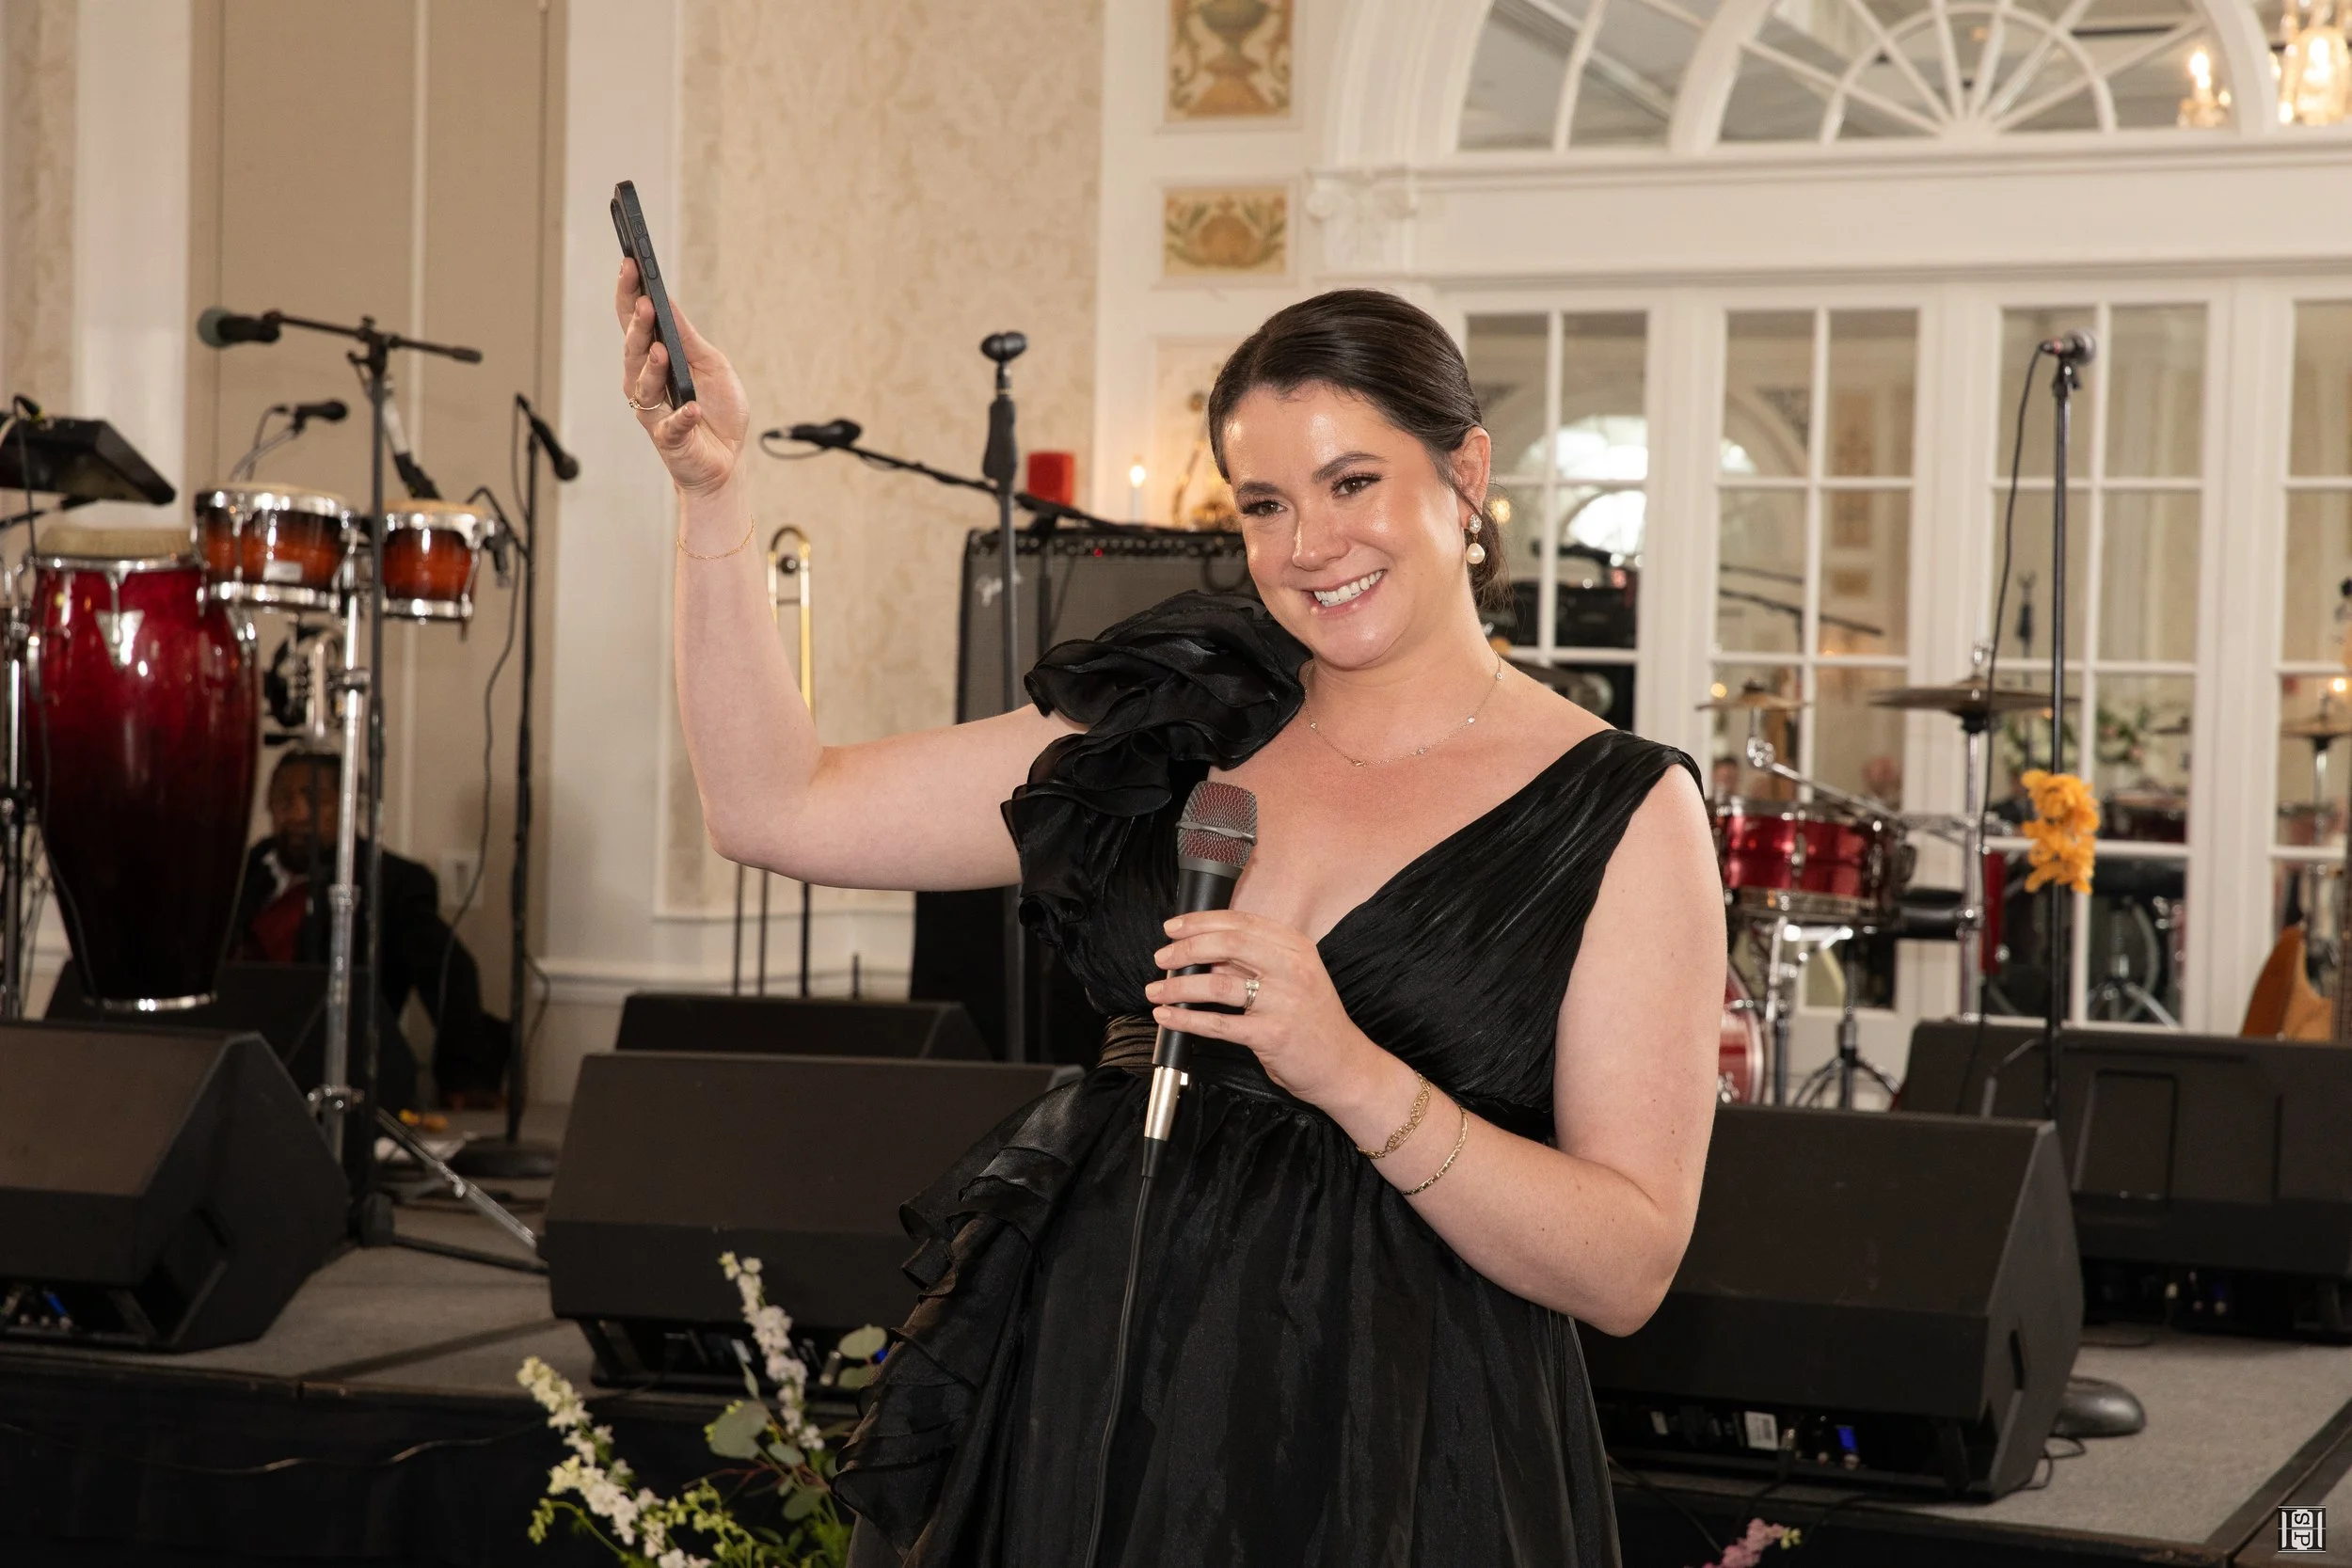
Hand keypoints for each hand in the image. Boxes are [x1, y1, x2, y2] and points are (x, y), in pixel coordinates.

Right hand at [614, 259, 747, 496]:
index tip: (629, 263)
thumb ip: (688, 338)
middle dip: (637, 326)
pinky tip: (692, 408)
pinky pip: (671, 425)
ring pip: (642, 385)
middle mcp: (646, 382)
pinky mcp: (668, 439)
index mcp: (655, 358)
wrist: (727, 459)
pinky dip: (682, 417)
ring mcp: (653, 411)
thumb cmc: (717, 410)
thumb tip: (667, 300)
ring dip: (651, 367)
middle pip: (633, 349)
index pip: (635, 321)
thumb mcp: (711, 364)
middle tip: (645, 304)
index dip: (630, 293)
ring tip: (662, 351)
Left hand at [1146, 909, 1382, 1108]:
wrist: (1343, 1065)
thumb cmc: (1313, 1021)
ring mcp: (1283, 1001)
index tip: (1174, 927)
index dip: (1201, 921)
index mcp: (1296, 947)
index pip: (1241, 922)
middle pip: (1226, 945)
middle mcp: (1292, 968)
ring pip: (1217, 984)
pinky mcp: (1271, 1035)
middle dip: (1185, 949)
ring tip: (1157, 990)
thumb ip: (1256, 961)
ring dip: (1178, 987)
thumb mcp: (1295, 978)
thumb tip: (1206, 953)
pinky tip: (1169, 1017)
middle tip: (1162, 958)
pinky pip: (1218, 1023)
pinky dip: (1187, 1019)